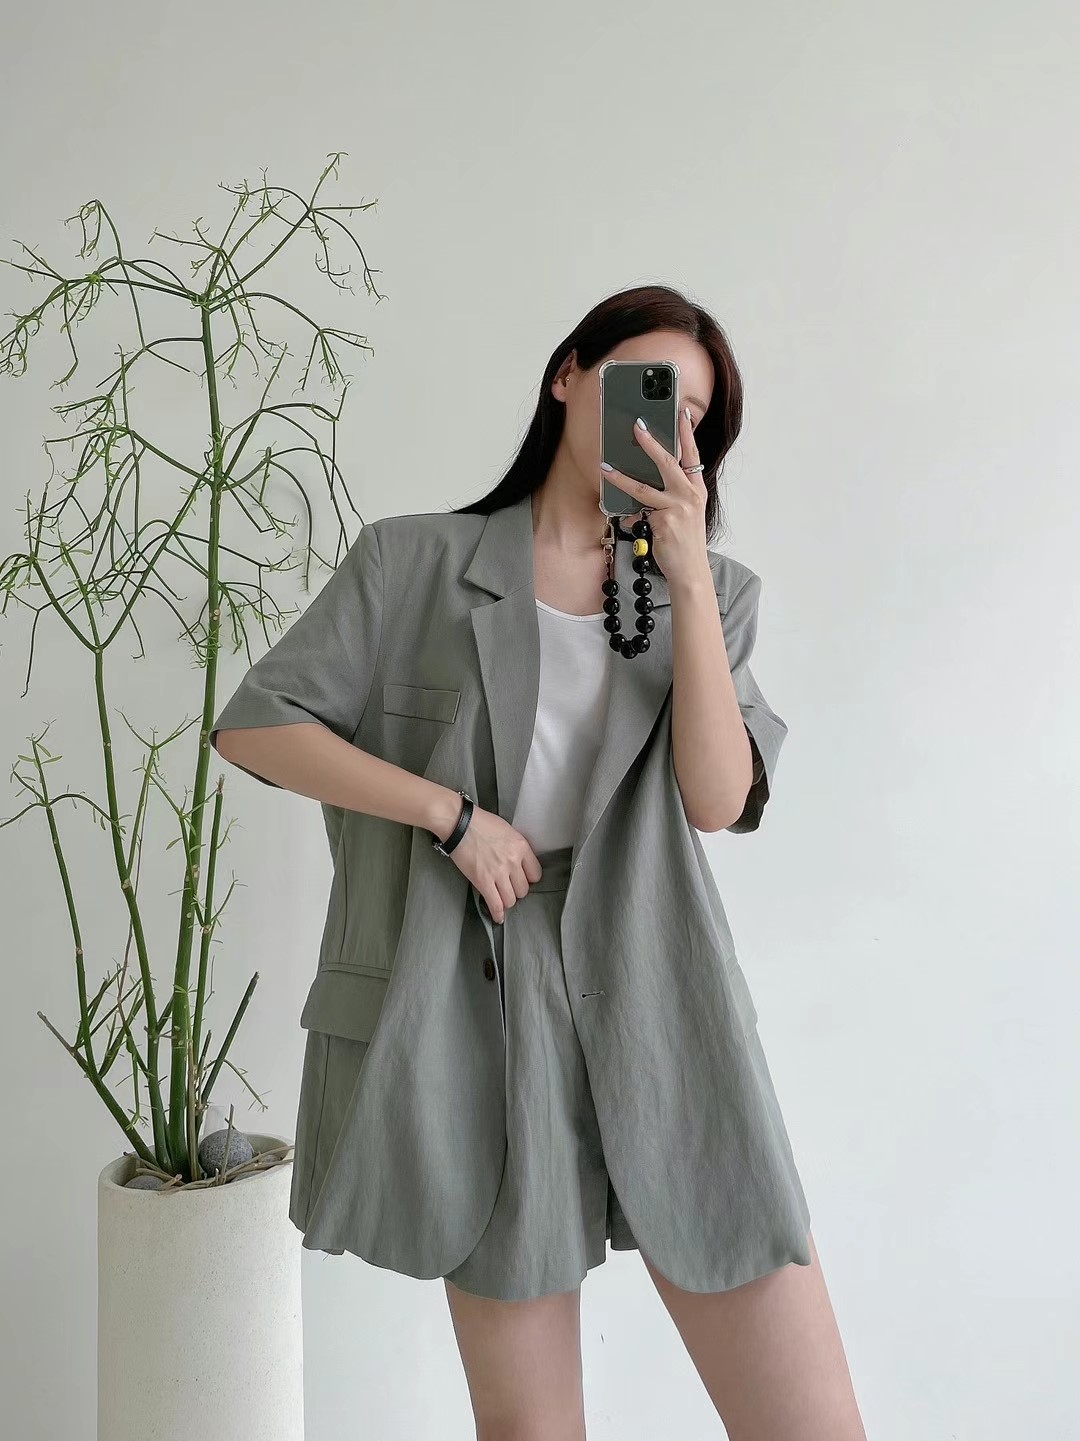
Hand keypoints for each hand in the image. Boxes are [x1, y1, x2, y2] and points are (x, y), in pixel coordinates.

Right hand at [445, 804, 542, 922]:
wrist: (459, 824)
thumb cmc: (481, 823)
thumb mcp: (508, 830)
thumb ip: (516, 847)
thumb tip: (519, 862)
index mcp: (521, 847)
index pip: (536, 874)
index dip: (528, 879)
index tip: (522, 879)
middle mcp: (512, 862)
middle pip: (523, 889)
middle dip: (516, 890)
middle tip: (508, 887)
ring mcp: (498, 873)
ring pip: (511, 899)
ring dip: (507, 900)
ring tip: (501, 897)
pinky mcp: (482, 881)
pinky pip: (495, 904)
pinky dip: (497, 913)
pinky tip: (498, 917)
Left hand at [600, 406, 711, 586]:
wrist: (690, 571)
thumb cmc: (685, 543)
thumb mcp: (684, 515)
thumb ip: (669, 498)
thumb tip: (642, 489)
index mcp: (696, 491)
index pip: (692, 456)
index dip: (687, 434)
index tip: (682, 414)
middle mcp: (689, 496)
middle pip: (668, 463)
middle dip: (651, 443)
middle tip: (638, 426)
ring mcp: (677, 509)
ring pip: (642, 488)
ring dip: (620, 478)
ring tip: (604, 469)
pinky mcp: (663, 523)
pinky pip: (638, 514)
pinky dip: (630, 519)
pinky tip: (629, 524)